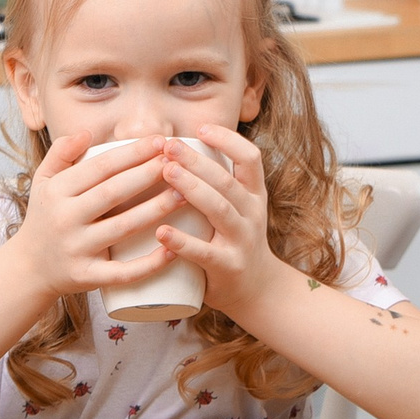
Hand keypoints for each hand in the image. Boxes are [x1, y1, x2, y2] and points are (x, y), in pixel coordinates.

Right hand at [1, 136, 182, 300]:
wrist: (28, 267)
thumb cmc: (45, 217)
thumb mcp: (43, 180)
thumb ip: (61, 152)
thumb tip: (87, 132)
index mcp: (57, 191)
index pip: (100, 167)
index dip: (132, 153)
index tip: (160, 142)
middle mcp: (65, 218)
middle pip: (114, 192)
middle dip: (148, 174)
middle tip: (178, 162)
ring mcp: (76, 249)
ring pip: (123, 227)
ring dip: (155, 210)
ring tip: (183, 194)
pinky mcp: (87, 276)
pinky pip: (123, 272)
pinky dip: (149, 263)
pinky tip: (173, 250)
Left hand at [154, 125, 278, 319]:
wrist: (257, 290)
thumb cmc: (235, 240)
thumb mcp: (239, 208)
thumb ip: (217, 183)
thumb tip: (177, 149)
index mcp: (254, 195)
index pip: (250, 158)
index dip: (228, 140)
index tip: (201, 128)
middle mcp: (252, 214)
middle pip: (227, 181)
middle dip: (197, 161)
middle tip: (168, 146)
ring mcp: (242, 241)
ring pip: (219, 209)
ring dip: (192, 188)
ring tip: (166, 172)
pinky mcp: (228, 267)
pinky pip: (205, 253)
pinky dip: (182, 242)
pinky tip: (161, 231)